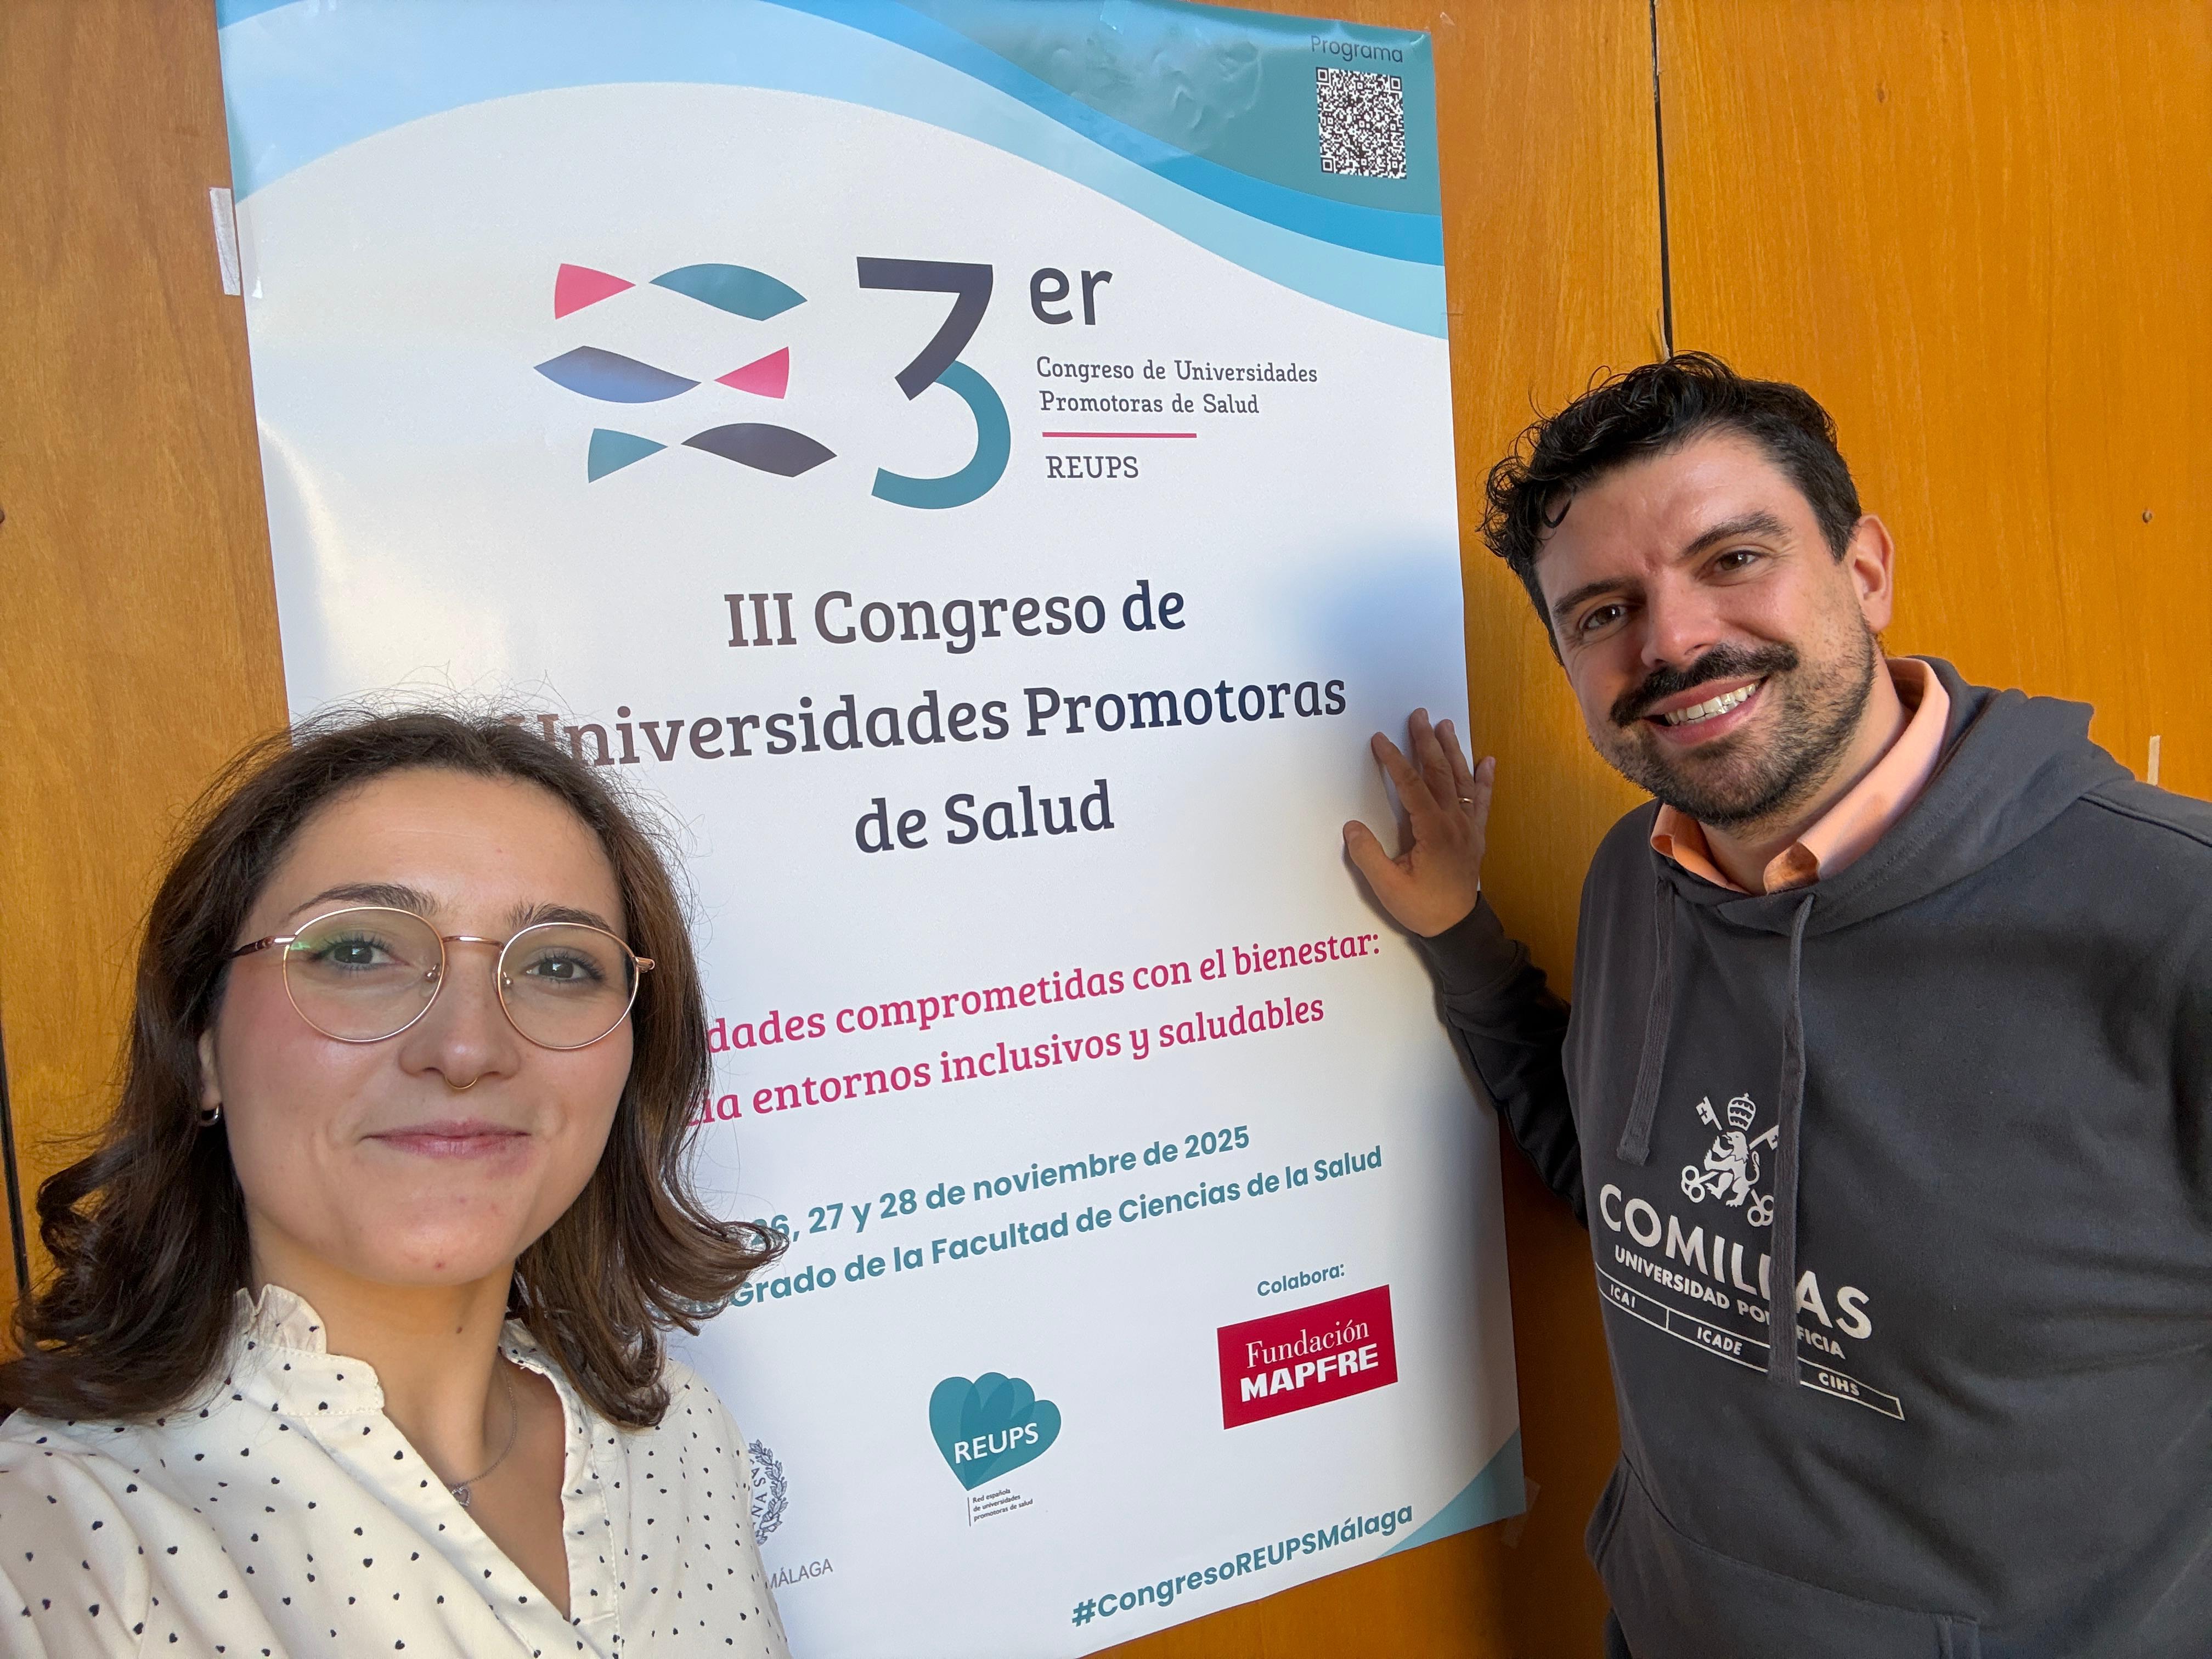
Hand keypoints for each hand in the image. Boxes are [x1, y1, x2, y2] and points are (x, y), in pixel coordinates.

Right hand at [1342, 708, 1492, 936]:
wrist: (1458, 929)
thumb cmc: (1422, 908)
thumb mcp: (1387, 887)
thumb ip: (1368, 855)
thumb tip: (1351, 827)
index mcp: (1433, 831)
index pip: (1411, 785)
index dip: (1394, 760)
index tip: (1379, 740)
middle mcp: (1455, 822)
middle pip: (1439, 773)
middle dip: (1426, 742)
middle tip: (1418, 715)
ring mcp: (1469, 827)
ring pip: (1461, 780)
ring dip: (1452, 751)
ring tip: (1446, 725)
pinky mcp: (1476, 835)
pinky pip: (1483, 801)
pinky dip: (1485, 780)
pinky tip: (1487, 761)